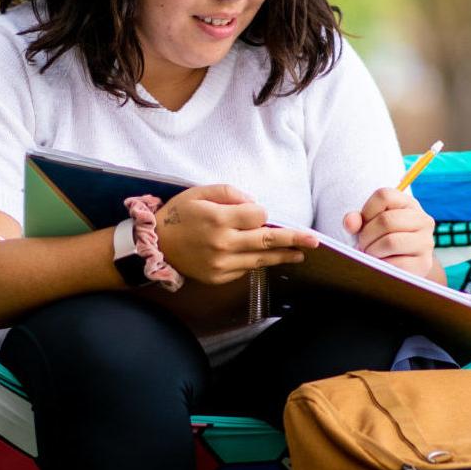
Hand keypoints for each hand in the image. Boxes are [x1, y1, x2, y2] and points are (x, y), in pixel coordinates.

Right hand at [155, 184, 318, 285]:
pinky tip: (261, 257)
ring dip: (282, 256)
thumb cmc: (178, 214)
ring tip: (300, 254)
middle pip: (267, 241)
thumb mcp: (200, 192)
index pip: (258, 216)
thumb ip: (230, 193)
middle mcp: (222, 243)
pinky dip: (254, 261)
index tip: (255, 212)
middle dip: (293, 239)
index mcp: (218, 219)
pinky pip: (245, 269)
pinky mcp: (218, 277)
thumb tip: (255, 205)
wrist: (156, 245)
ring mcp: (221, 264)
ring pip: (260, 259)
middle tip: (314, 241)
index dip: (261, 213)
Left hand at [342, 188, 436, 277]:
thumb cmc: (382, 240)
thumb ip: (357, 220)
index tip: (363, 225)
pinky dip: (382, 265)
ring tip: (370, 254)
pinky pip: (396, 264)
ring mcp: (426, 242)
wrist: (405, 266)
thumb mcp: (369, 225)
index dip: (366, 211)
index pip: (384, 196)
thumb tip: (350, 223)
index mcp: (408, 204)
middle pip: (386, 220)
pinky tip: (380, 264)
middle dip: (366, 236)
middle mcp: (423, 220)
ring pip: (391, 242)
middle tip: (362, 245)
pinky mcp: (424, 263)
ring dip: (373, 251)